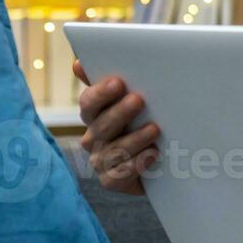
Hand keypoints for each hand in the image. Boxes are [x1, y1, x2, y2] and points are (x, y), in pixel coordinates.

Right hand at [75, 60, 158, 195]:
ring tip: (155, 128)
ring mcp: (100, 160)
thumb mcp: (135, 99)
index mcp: (95, 113)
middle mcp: (93, 136)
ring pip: (112, 150)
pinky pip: (118, 175)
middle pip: (100, 125)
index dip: (101, 92)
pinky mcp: (111, 180)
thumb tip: (79, 62)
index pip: (89, 102)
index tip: (118, 82)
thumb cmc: (145, 121)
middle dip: (119, 112)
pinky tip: (153, 154)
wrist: (163, 161)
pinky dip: (137, 164)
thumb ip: (112, 82)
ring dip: (134, 139)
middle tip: (138, 100)